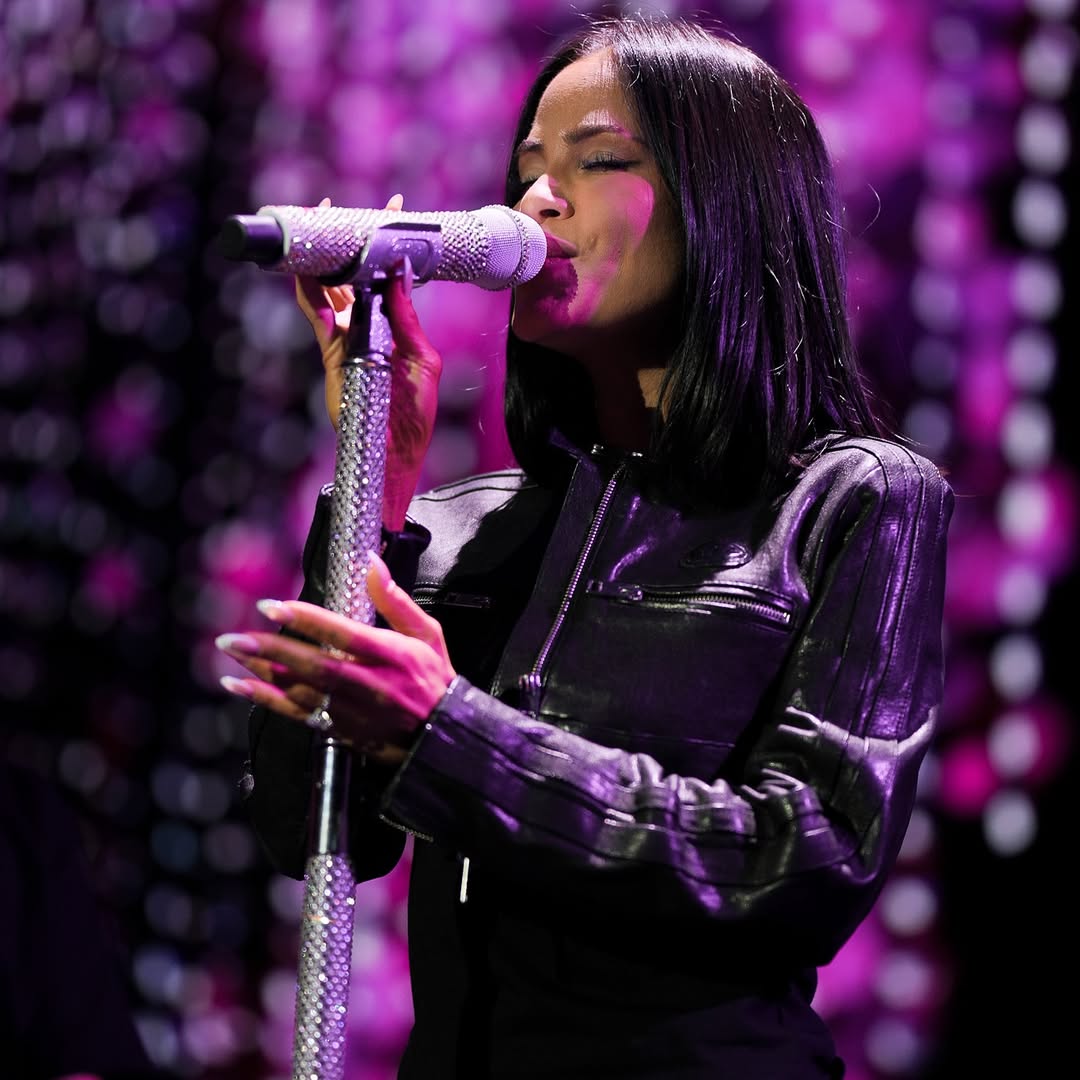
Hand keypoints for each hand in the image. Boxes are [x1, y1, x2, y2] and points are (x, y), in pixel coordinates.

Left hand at [216, 552, 454, 765]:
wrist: (441, 736)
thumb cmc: (432, 677)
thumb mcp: (426, 633)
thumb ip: (395, 600)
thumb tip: (370, 563)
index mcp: (391, 654)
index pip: (343, 634)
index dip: (306, 620)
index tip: (272, 606)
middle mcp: (369, 683)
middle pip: (314, 664)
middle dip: (271, 649)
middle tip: (233, 636)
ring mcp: (352, 709)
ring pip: (300, 690)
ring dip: (262, 671)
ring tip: (231, 652)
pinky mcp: (340, 728)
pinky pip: (297, 714)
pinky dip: (266, 700)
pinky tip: (240, 686)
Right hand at [295, 194, 442, 528]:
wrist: (392, 452)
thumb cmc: (415, 414)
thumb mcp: (423, 362)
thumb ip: (406, 319)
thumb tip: (399, 274)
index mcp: (397, 325)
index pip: (390, 277)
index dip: (390, 245)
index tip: (396, 210)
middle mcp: (369, 326)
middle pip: (353, 275)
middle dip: (347, 240)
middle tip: (339, 207)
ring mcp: (346, 337)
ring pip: (329, 288)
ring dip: (322, 256)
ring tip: (317, 222)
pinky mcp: (330, 351)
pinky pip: (314, 313)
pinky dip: (307, 289)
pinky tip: (304, 265)